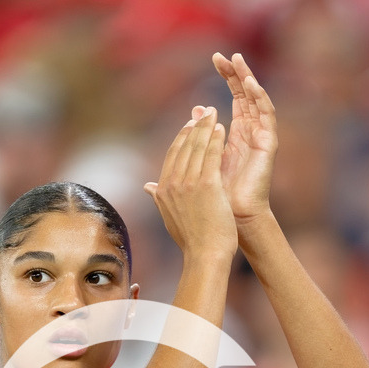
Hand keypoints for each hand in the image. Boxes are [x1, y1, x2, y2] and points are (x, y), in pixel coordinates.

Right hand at [144, 108, 237, 259]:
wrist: (205, 255)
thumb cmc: (192, 241)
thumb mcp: (170, 218)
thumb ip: (159, 199)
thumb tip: (147, 187)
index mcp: (163, 191)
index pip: (171, 156)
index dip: (181, 138)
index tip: (190, 125)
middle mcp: (172, 185)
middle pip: (183, 147)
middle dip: (194, 126)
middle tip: (203, 112)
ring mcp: (189, 184)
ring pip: (197, 147)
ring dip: (205, 127)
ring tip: (213, 114)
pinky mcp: (207, 185)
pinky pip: (211, 155)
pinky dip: (216, 139)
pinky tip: (222, 127)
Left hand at [203, 53, 277, 225]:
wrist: (230, 220)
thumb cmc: (216, 199)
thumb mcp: (202, 163)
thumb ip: (198, 141)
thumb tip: (190, 117)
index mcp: (236, 135)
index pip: (234, 97)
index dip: (227, 77)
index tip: (215, 59)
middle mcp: (250, 133)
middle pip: (246, 95)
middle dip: (236, 73)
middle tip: (223, 55)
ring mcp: (260, 137)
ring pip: (257, 101)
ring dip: (248, 79)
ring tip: (238, 60)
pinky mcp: (268, 144)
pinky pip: (267, 115)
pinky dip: (260, 98)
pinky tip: (250, 84)